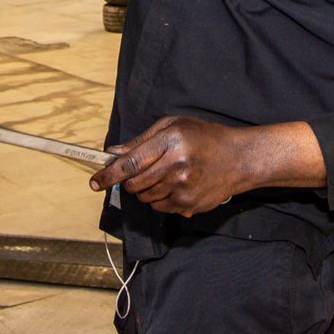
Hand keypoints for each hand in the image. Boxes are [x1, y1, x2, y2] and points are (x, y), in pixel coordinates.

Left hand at [89, 116, 260, 216]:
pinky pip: (160, 207)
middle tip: (137, 173)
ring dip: (145, 190)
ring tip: (164, 175)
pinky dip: (160, 198)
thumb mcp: (174, 126)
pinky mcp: (189, 205)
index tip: (94, 182)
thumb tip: (114, 153)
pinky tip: (176, 185)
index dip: (109, 174)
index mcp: (171, 141)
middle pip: (135, 183)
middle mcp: (176, 166)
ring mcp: (183, 188)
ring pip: (145, 198)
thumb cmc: (205, 137)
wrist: (239, 159)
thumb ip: (142, 141)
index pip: (131, 162)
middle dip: (129, 181)